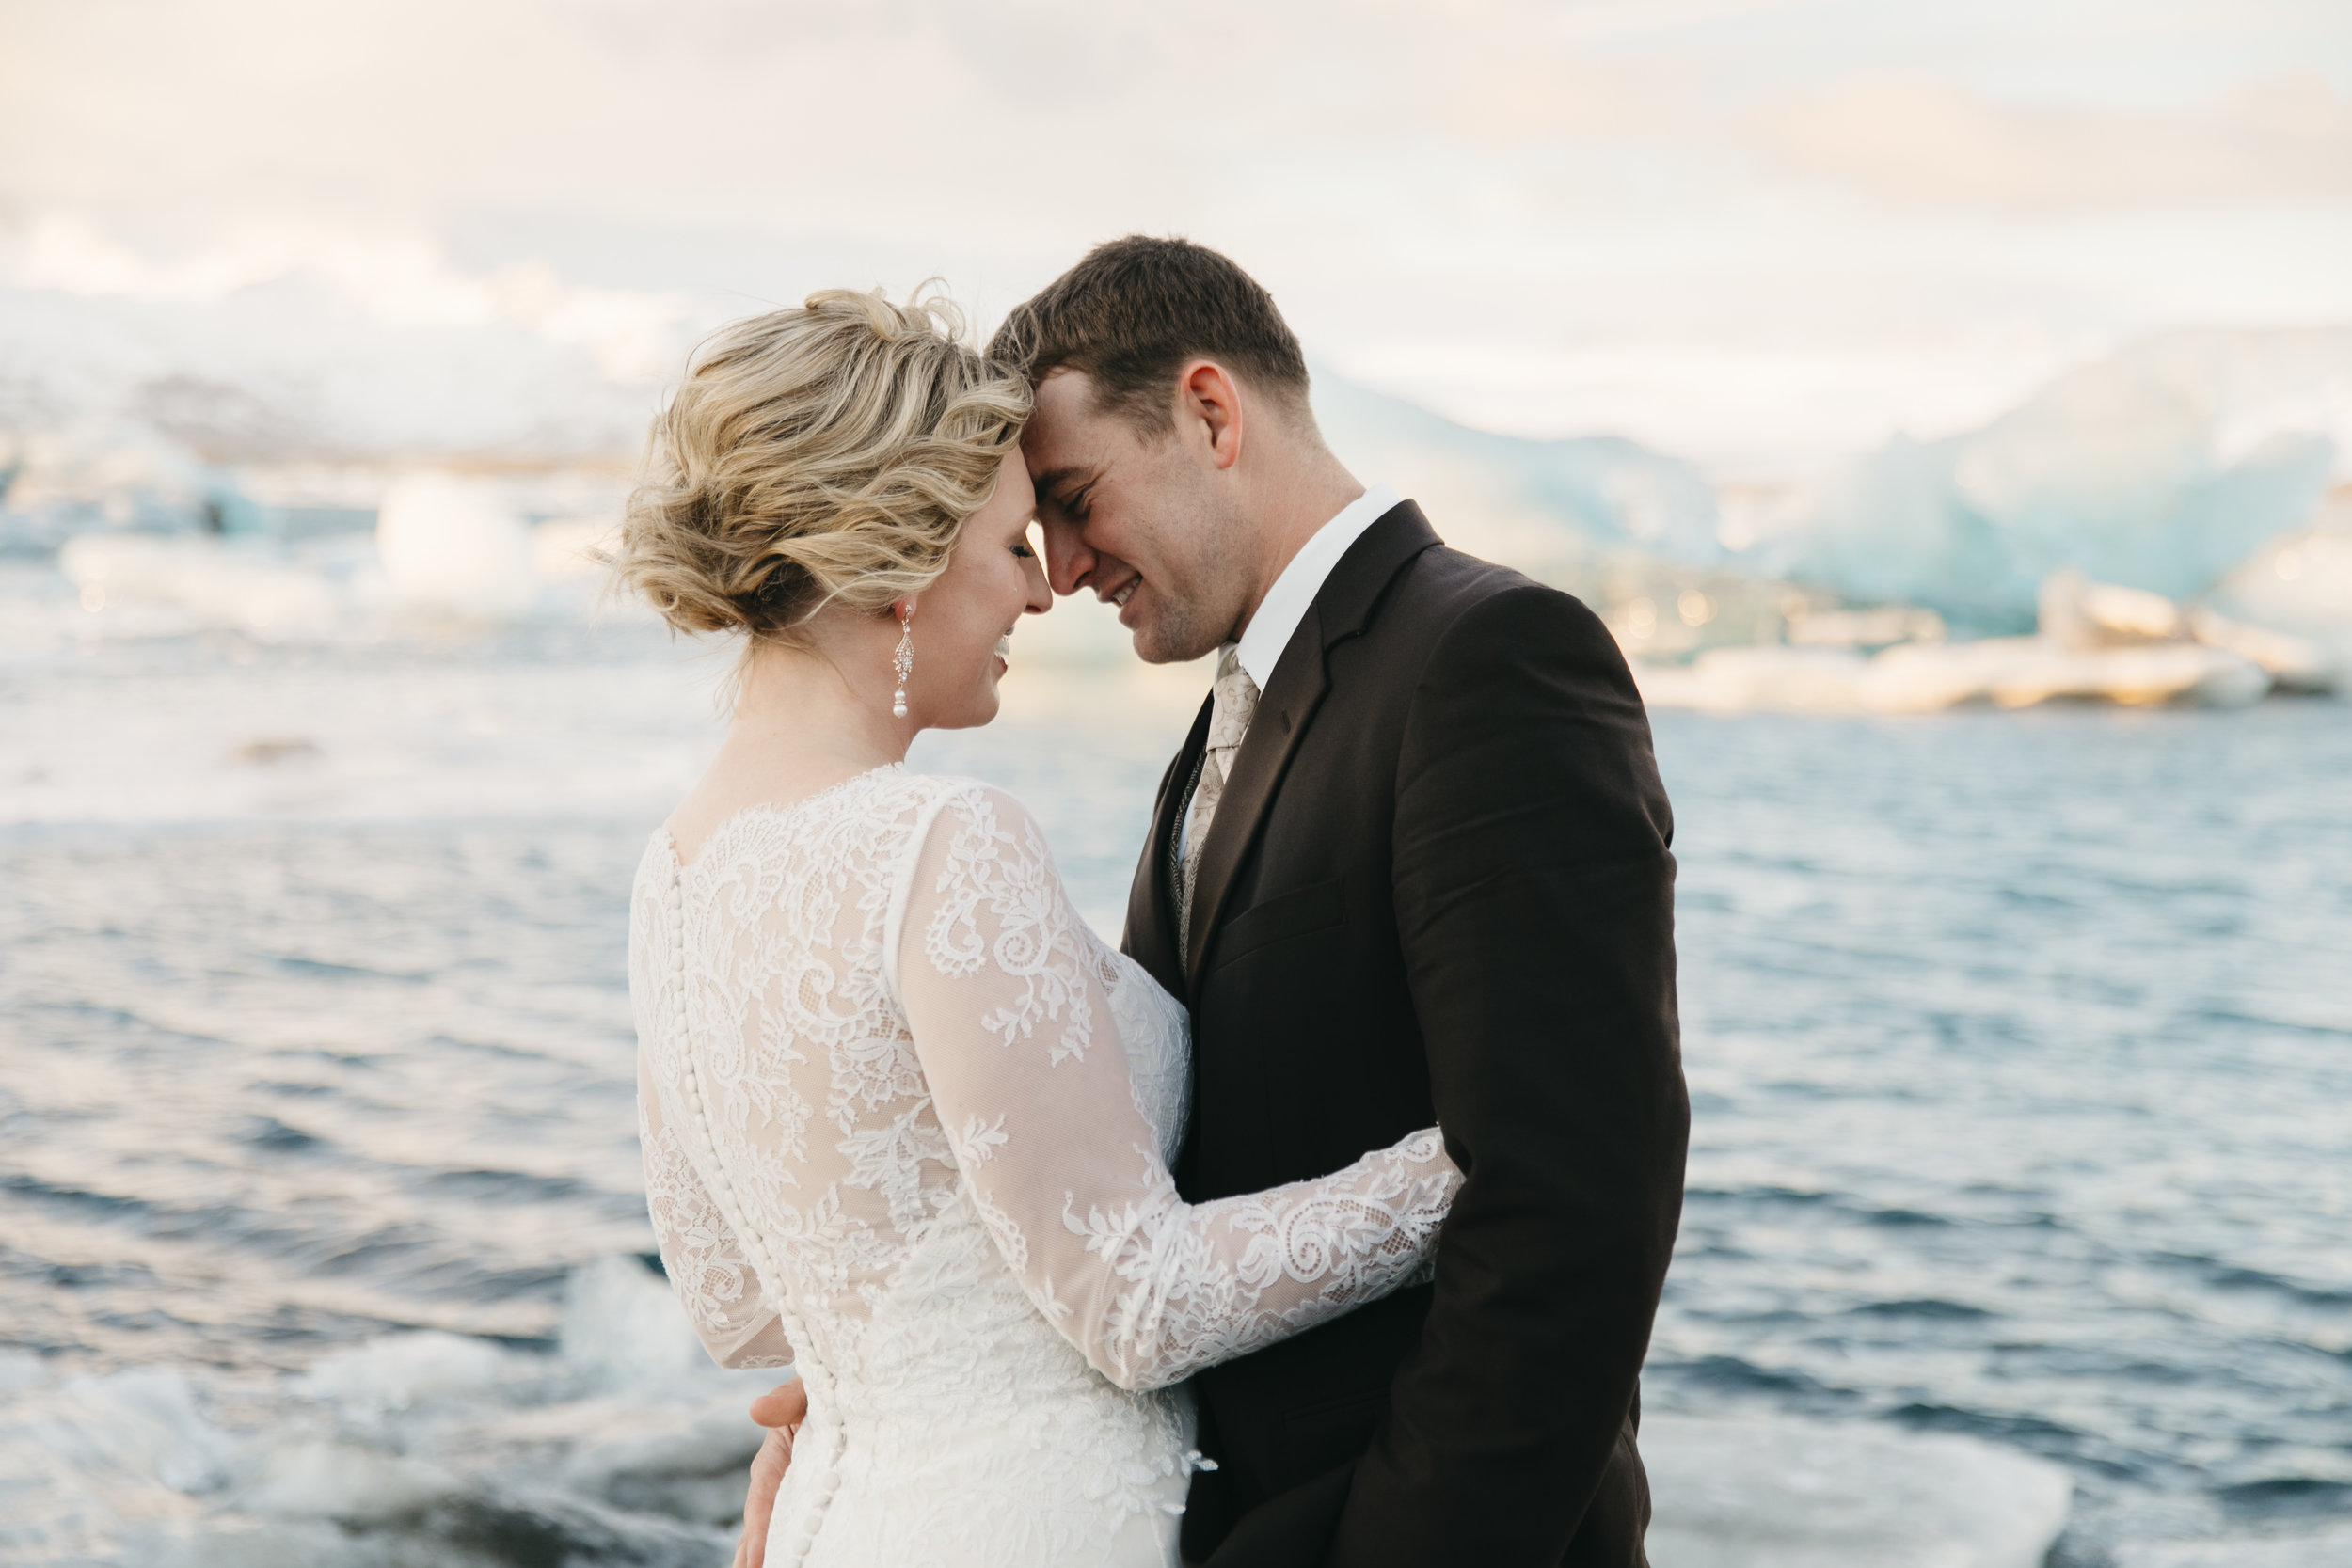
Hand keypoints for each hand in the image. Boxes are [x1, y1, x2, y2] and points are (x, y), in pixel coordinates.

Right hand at [732, 1379, 808, 1567]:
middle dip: (752, 1558)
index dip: (759, 1532)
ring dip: (765, 1559)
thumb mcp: (805, 1390)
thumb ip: (786, 1400)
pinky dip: (788, 1551)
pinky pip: (794, 1534)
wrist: (841, 1389)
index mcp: (772, 1460)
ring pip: (773, 1537)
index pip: (762, 1501)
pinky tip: (792, 1563)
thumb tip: (758, 1409)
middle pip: (758, 1530)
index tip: (757, 1561)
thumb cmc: (822, 1388)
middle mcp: (775, 1485)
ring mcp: (790, 1499)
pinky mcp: (807, 1507)